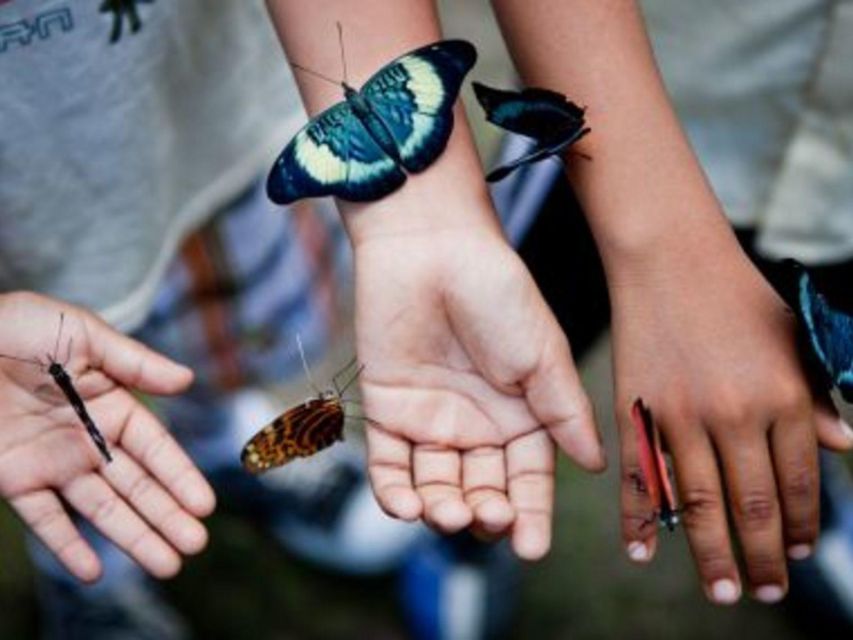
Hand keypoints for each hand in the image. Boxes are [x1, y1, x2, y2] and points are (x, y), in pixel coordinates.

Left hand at [0, 292, 214, 581]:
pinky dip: (66, 546)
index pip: (154, 447)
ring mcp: (52, 463)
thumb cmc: (14, 328)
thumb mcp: (80, 332)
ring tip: (167, 566)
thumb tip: (187, 379)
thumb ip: (134, 361)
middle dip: (166, 516)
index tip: (204, 504)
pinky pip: (44, 519)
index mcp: (109, 404)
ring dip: (133, 537)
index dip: (179, 476)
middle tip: (195, 546)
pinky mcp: (14, 479)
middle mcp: (86, 440)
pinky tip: (92, 572)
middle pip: (135, 485)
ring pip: (101, 508)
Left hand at [353, 226, 604, 559]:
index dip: (532, 516)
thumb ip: (565, 412)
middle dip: (485, 514)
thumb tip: (596, 466)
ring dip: (440, 510)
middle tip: (487, 519)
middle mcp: (476, 424)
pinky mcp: (387, 409)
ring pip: (435, 485)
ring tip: (447, 514)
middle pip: (482, 490)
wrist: (433, 247)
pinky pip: (388, 465)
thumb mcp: (544, 355)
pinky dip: (393, 492)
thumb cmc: (497, 293)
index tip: (531, 549)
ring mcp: (430, 419)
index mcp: (521, 415)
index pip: (528, 480)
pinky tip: (407, 507)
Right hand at [611, 239, 852, 603]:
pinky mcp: (635, 411)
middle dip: (761, 559)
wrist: (668, 259)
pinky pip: (638, 477)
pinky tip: (643, 554)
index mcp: (783, 396)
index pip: (796, 483)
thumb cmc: (736, 295)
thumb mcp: (794, 341)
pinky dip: (638, 521)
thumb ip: (819, 398)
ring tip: (721, 591)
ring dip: (711, 555)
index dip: (798, 527)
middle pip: (750, 506)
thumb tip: (843, 448)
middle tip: (763, 593)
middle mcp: (734, 414)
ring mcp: (679, 416)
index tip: (795, 554)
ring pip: (697, 504)